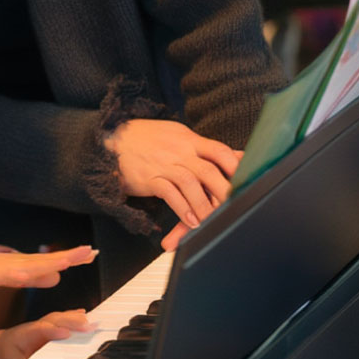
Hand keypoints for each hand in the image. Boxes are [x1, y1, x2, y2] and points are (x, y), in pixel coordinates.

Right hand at [0, 246, 96, 302]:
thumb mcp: (16, 276)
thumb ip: (36, 278)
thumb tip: (58, 278)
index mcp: (25, 264)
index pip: (53, 260)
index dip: (72, 257)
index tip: (91, 254)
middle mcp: (18, 261)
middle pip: (47, 258)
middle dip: (68, 255)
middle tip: (90, 252)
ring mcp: (4, 266)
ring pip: (30, 265)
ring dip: (48, 262)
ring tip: (66, 261)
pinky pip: (6, 275)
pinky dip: (17, 274)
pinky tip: (26, 275)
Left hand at [0, 310, 92, 358]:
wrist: (0, 347)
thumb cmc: (7, 356)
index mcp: (23, 336)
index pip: (39, 330)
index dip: (53, 330)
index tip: (65, 333)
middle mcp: (34, 327)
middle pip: (53, 320)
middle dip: (70, 322)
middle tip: (86, 325)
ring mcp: (41, 325)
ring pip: (59, 318)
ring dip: (74, 319)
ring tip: (90, 322)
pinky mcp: (47, 326)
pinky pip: (61, 319)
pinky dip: (73, 316)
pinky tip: (84, 315)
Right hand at [104, 119, 240, 246]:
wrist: (110, 138)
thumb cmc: (146, 139)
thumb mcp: (177, 136)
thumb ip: (204, 147)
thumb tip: (235, 154)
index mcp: (188, 139)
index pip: (219, 150)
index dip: (236, 165)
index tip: (248, 180)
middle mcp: (179, 150)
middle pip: (209, 170)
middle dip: (225, 191)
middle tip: (236, 208)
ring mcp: (163, 163)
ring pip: (190, 183)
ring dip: (203, 205)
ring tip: (211, 222)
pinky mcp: (148, 177)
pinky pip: (168, 192)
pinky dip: (181, 207)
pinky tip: (190, 220)